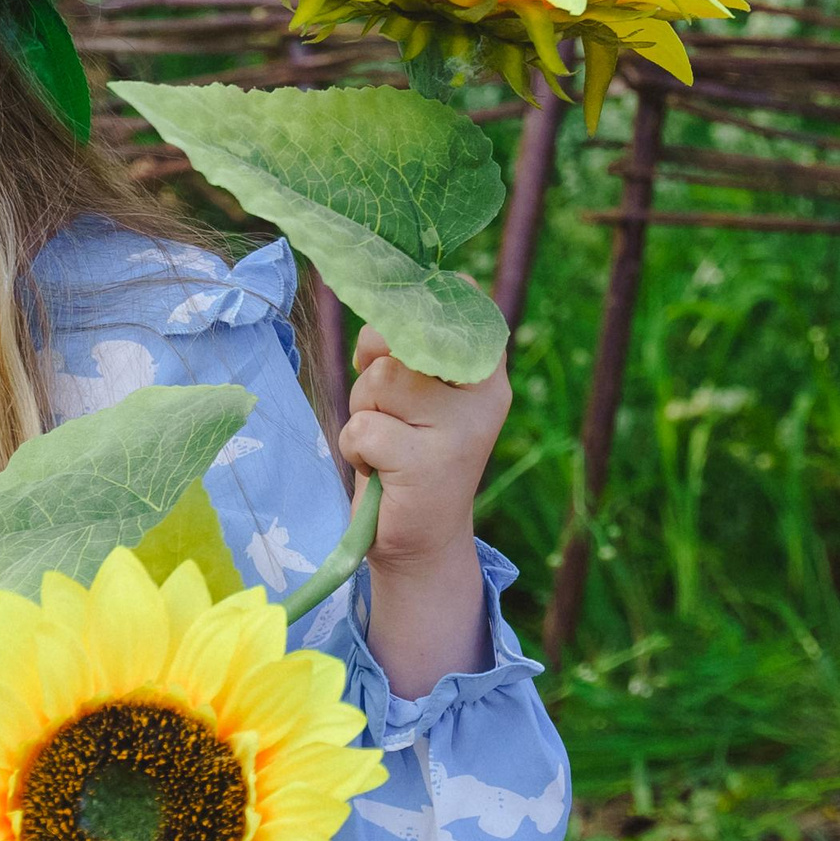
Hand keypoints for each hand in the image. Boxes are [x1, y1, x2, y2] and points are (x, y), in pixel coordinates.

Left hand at [339, 322, 507, 694]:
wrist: (420, 537)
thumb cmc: (406, 451)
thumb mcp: (409, 394)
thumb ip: (401, 350)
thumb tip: (373, 323)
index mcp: (484, 369)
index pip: (456, 302)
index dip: (409, 311)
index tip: (396, 343)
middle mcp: (484, 393)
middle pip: (397, 343)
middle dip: (372, 377)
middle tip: (390, 416)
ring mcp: (462, 428)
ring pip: (379, 382)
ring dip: (364, 413)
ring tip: (388, 444)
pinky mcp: (430, 462)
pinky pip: (363, 429)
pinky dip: (356, 449)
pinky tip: (382, 471)